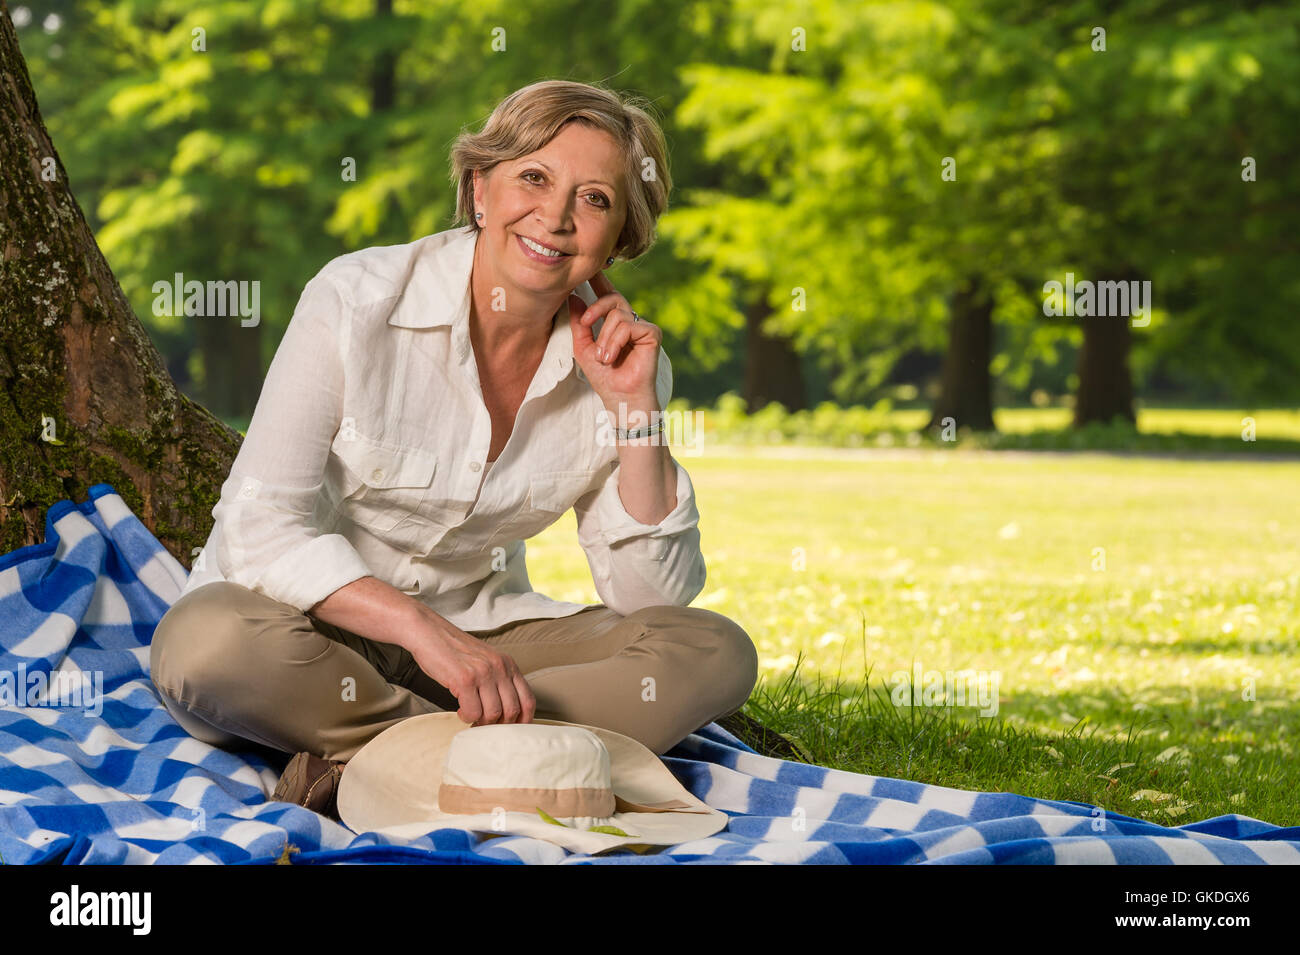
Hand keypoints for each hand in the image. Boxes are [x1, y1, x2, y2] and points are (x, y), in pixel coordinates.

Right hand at [406, 616, 535, 726]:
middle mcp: (500, 667)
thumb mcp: (485, 660)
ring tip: (470, 715)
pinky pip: (472, 712)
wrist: (429, 632)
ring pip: (492, 714)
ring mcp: (483, 673)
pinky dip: (466, 717)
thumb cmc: (454, 650)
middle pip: (512, 710)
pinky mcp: (464, 679)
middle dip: (498, 725)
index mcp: (508, 664)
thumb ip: (498, 679)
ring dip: (481, 722)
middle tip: (485, 725)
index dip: (523, 721)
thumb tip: (505, 712)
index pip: (528, 700)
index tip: (512, 730)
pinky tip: (460, 709)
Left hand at [567, 269, 660, 407]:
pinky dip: (616, 341)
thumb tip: (574, 297)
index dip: (601, 281)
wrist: (620, 398)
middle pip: (613, 298)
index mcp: (615, 324)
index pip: (609, 296)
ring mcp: (643, 327)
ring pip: (618, 315)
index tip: (593, 267)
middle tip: (586, 323)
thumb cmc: (604, 378)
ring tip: (603, 358)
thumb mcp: (583, 348)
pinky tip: (612, 357)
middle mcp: (631, 322)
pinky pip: (629, 325)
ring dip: (604, 338)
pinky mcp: (652, 334)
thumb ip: (579, 323)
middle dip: (596, 308)